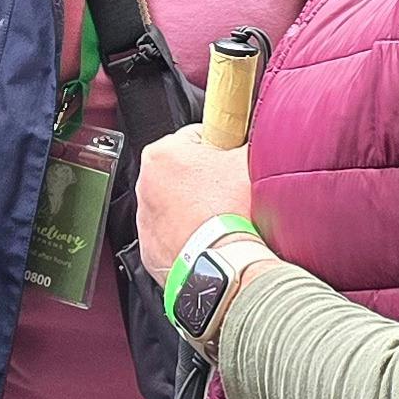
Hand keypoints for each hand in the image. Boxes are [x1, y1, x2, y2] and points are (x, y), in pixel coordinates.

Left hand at [136, 132, 250, 284]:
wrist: (227, 264)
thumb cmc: (233, 212)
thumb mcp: (248, 160)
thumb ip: (246, 139)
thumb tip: (253, 134)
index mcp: (161, 154)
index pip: (196, 137)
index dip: (221, 148)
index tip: (231, 162)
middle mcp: (145, 185)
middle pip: (184, 172)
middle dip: (206, 180)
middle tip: (231, 193)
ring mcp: (145, 220)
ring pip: (177, 205)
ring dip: (198, 209)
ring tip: (224, 218)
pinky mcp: (151, 250)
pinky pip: (173, 235)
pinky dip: (190, 236)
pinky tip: (212, 238)